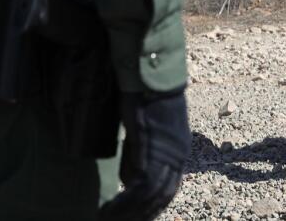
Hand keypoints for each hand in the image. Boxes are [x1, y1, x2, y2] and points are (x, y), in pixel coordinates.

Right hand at [99, 90, 190, 220]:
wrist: (152, 77)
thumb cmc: (148, 98)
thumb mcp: (148, 133)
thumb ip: (142, 156)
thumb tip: (131, 181)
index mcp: (179, 153)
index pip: (169, 191)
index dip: (153, 209)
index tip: (137, 219)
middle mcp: (177, 157)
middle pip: (161, 198)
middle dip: (140, 216)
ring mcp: (166, 154)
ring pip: (149, 197)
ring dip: (128, 213)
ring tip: (106, 219)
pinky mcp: (150, 149)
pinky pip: (138, 186)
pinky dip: (123, 202)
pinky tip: (108, 210)